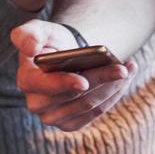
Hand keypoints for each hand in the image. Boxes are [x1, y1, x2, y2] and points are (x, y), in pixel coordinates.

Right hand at [11, 20, 135, 130]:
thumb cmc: (49, 41)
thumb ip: (27, 35)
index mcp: (26, 80)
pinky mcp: (69, 123)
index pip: (45, 86)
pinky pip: (95, 113)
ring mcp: (53, 117)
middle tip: (122, 68)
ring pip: (88, 105)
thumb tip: (31, 49)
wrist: (63, 55)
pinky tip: (124, 80)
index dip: (64, 84)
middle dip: (101, 80)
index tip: (84, 81)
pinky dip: (112, 96)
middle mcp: (36, 104)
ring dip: (112, 87)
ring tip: (127, 69)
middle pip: (74, 96)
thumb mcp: (37, 30)